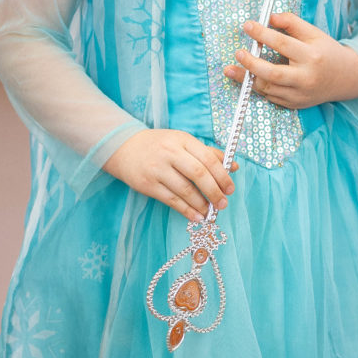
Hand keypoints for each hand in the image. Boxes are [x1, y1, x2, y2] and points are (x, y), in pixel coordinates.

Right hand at [103, 129, 236, 223]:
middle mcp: (170, 153)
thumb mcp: (182, 142)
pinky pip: (171, 200)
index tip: (230, 189)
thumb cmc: (160, 145)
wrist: (124, 147)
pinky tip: (196, 217)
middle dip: (214, 191)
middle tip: (223, 203)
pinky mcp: (148, 185)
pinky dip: (186, 210)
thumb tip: (233, 167)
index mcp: (182, 140)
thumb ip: (208, 153)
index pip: (207, 159)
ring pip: (185, 190)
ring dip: (201, 204)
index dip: (222, 176)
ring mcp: (157, 169)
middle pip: (198, 174)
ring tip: (210, 212)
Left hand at [222, 11, 357, 108]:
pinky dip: (258, 87)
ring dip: (247, 79)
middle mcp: (305, 78)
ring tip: (231, 69)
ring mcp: (300, 94)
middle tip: (238, 52)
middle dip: (251, 63)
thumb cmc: (326, 52)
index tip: (247, 25)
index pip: (282, 44)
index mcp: (311, 56)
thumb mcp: (314, 33)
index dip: (262, 34)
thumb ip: (291, 23)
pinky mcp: (295, 104)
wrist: (345, 78)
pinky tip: (247, 78)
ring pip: (268, 89)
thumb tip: (269, 17)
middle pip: (272, 73)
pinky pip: (271, 97)